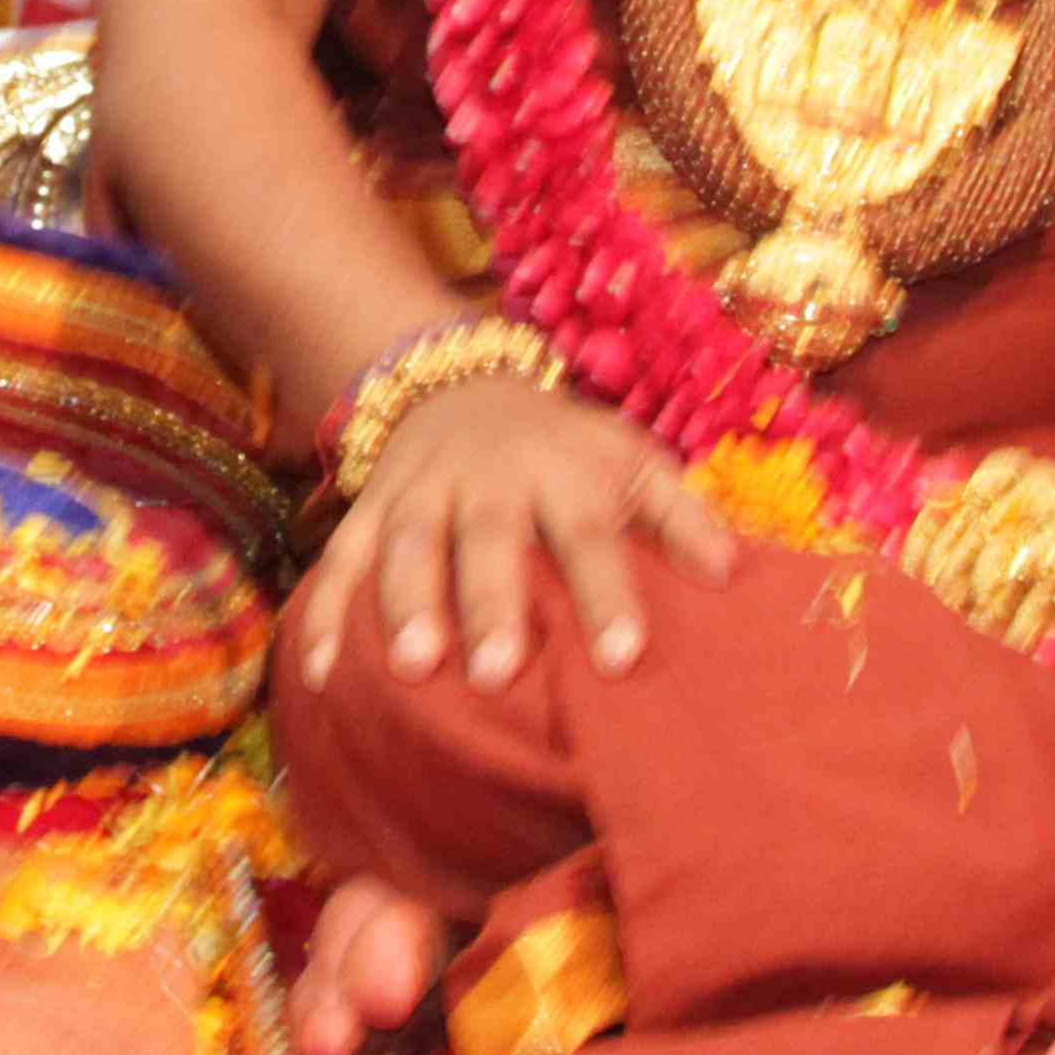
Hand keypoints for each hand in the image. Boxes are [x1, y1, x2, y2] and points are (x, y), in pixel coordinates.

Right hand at [292, 374, 733, 697]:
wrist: (460, 379)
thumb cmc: (565, 447)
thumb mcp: (630, 459)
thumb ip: (681, 514)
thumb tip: (733, 574)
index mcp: (563, 469)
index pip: (588, 532)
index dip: (607, 593)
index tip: (623, 659)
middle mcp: (487, 478)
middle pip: (487, 538)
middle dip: (490, 603)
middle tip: (499, 674)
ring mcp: (420, 490)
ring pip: (406, 544)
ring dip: (405, 605)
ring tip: (413, 670)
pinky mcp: (369, 508)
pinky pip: (342, 559)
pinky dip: (328, 614)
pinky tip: (321, 675)